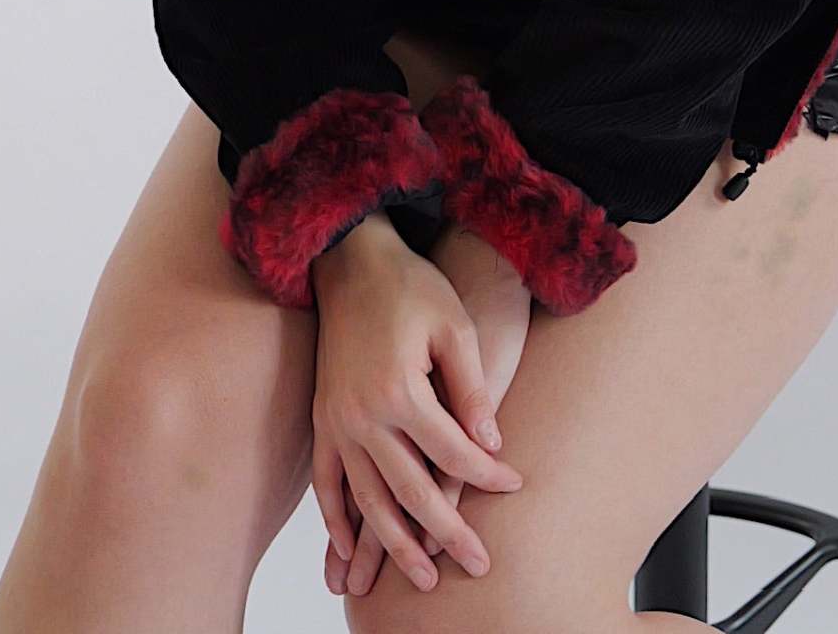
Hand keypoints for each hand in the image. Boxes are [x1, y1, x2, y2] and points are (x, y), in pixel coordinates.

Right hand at [326, 224, 531, 597]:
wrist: (352, 260)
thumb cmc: (412, 289)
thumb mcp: (455, 328)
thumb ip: (471, 390)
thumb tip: (491, 446)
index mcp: (400, 391)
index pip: (452, 454)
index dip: (488, 473)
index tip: (516, 484)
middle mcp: (362, 415)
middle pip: (411, 492)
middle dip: (448, 533)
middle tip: (479, 565)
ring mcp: (336, 421)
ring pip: (367, 501)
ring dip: (393, 544)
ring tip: (425, 577)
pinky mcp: (321, 419)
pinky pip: (325, 484)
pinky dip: (337, 521)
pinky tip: (351, 552)